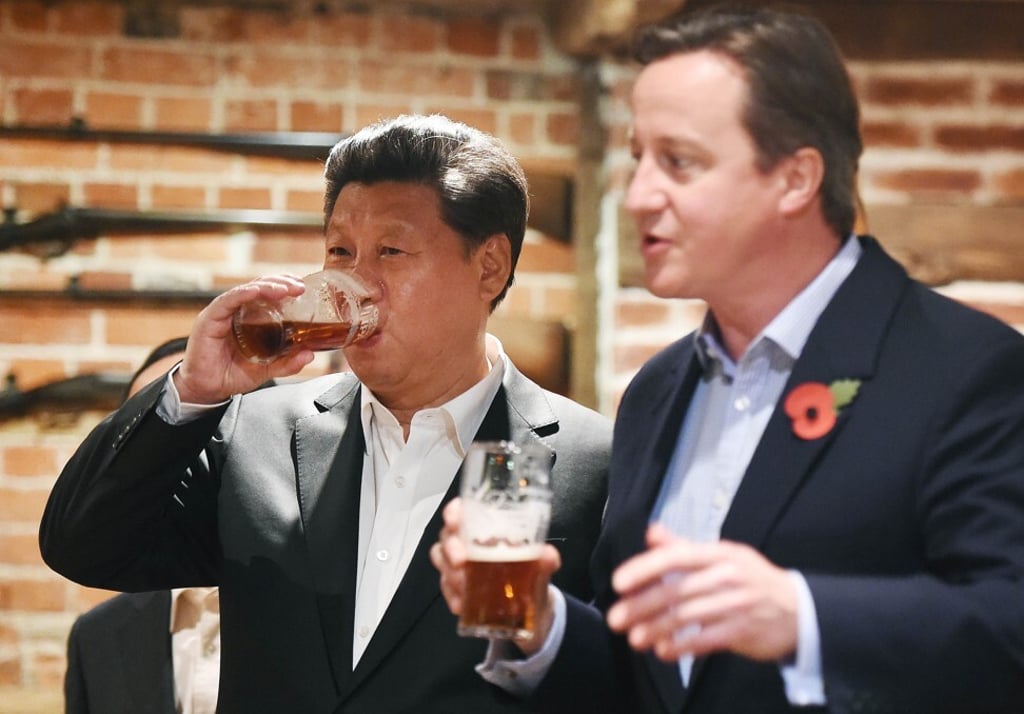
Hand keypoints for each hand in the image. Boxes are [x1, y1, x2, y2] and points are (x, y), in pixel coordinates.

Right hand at [174, 275, 315, 403]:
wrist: (206, 390)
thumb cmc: (231, 374)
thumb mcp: (266, 369)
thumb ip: (287, 363)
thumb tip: (309, 354)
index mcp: (248, 318)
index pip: (268, 294)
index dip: (285, 286)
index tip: (303, 287)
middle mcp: (235, 311)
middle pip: (259, 286)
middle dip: (281, 283)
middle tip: (299, 287)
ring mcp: (222, 313)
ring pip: (246, 290)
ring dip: (266, 286)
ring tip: (285, 289)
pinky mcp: (209, 319)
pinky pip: (227, 301)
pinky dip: (242, 294)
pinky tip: (256, 291)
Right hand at [430, 498, 561, 655]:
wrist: (534, 610)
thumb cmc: (532, 575)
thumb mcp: (541, 568)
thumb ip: (545, 561)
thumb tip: (548, 555)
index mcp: (488, 529)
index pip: (464, 511)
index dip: (454, 511)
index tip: (455, 519)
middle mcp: (470, 544)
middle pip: (447, 537)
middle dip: (450, 547)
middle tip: (460, 560)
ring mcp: (460, 567)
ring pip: (441, 562)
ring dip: (449, 573)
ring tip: (463, 585)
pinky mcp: (458, 590)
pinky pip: (446, 590)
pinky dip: (451, 596)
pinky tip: (460, 604)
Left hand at [606, 523, 797, 662]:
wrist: (799, 609)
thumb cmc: (750, 579)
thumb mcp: (721, 555)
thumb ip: (683, 546)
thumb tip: (651, 532)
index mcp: (718, 553)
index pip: (676, 557)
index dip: (644, 568)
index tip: (618, 583)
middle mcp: (727, 576)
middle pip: (677, 590)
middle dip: (641, 605)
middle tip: (616, 618)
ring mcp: (737, 604)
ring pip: (688, 617)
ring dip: (656, 629)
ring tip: (634, 639)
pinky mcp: (743, 631)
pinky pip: (706, 640)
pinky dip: (682, 646)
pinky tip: (663, 651)